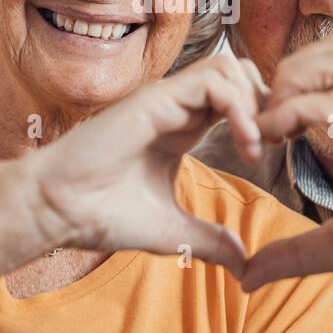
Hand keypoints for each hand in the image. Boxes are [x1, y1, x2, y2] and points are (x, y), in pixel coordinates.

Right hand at [18, 51, 269, 278]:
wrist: (57, 210)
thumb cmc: (101, 215)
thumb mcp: (173, 231)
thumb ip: (211, 241)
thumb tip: (245, 265)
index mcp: (182, 128)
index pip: (237, 100)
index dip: (263, 119)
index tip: (272, 154)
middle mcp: (176, 107)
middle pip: (239, 74)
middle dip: (266, 103)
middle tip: (275, 143)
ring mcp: (165, 99)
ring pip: (229, 68)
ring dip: (254, 102)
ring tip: (257, 144)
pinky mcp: (155, 99)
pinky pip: (214, 82)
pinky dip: (239, 109)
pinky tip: (244, 144)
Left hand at [240, 30, 332, 329]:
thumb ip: (295, 253)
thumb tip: (246, 276)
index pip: (332, 66)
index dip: (287, 82)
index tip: (259, 125)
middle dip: (286, 71)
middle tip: (262, 119)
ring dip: (291, 84)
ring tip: (269, 128)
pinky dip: (294, 114)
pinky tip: (275, 144)